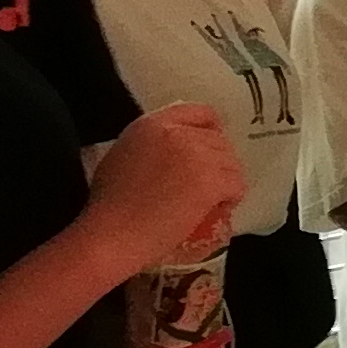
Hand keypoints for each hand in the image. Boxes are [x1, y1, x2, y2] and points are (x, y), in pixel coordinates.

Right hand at [90, 106, 247, 267]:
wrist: (111, 235)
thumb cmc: (109, 205)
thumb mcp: (124, 155)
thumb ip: (154, 143)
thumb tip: (180, 145)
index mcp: (153, 124)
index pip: (199, 112)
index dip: (211, 130)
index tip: (210, 150)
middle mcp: (178, 133)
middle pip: (219, 141)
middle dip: (217, 163)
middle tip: (206, 186)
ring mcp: (197, 156)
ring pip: (232, 163)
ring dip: (225, 182)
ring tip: (208, 201)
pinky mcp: (210, 181)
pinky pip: (237, 185)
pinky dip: (230, 199)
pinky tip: (215, 210)